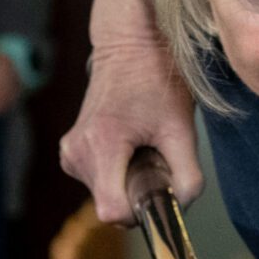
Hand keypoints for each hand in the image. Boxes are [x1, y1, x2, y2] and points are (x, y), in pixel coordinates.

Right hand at [59, 38, 202, 223]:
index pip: (113, 211)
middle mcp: (77, 153)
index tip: (160, 190)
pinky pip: (99, 181)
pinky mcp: (70, 152)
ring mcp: (70, 153)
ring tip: (143, 145)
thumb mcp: (181, 127)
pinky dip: (118, 173)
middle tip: (155, 156)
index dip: (141, 211)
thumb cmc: (156, 80)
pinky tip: (130, 145)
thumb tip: (184, 206)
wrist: (129, 46)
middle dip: (138, 192)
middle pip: (112, 204)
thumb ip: (187, 173)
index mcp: (102, 146)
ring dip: (128, 182)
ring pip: (105, 194)